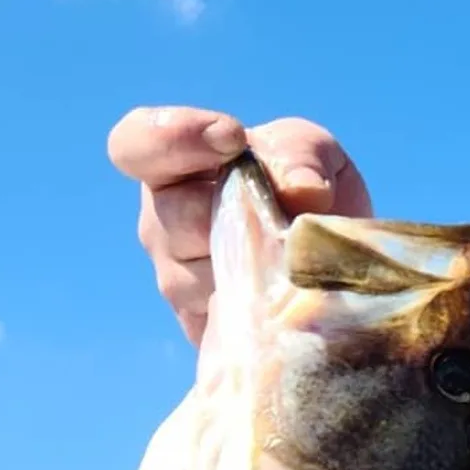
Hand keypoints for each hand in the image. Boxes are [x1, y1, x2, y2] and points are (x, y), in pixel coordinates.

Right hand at [106, 108, 372, 343]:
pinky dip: (260, 307)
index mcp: (172, 165)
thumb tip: (303, 190)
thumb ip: (301, 153)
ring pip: (197, 275)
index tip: (232, 138)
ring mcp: (176, 282)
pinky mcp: (202, 332)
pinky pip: (221, 321)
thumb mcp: (314, 153)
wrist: (335, 264)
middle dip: (235, 214)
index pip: (134, 145)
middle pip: (175, 217)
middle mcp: (161, 224)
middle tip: (283, 215)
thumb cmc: (310, 191)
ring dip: (252, 266)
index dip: (173, 137)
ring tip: (289, 258)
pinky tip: (282, 296)